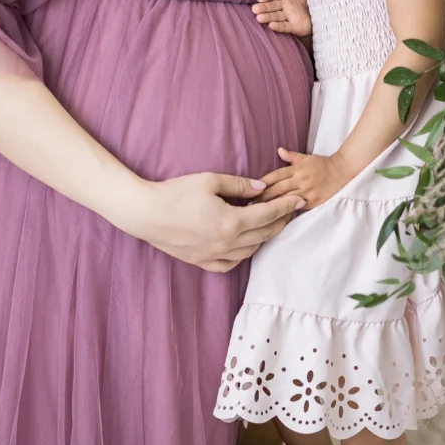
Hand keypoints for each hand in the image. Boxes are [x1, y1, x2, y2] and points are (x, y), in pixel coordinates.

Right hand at [126, 172, 305, 271]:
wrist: (145, 214)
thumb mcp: (209, 181)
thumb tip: (261, 188)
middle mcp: (226, 243)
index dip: (286, 207)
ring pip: (250, 250)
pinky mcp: (201, 262)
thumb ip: (239, 185)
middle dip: (281, 221)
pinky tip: (244, 243)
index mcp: (231, 222)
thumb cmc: (175, 193)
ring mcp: (214, 255)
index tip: (299, 200)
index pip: (269, 215)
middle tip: (290, 210)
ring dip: (263, 237)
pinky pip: (230, 263)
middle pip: (264, 234)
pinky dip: (242, 254)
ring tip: (269, 223)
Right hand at [252, 0, 311, 35]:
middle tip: (255, 9)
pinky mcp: (293, 26)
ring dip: (268, 17)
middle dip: (264, 7)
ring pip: (276, 16)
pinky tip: (271, 26)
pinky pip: (285, 26)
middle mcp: (284, 4)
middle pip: (272, 5)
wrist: (316, 11)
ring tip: (259, 18)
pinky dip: (279, 26)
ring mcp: (287, 16)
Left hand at [260, 147, 353, 210]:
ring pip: (286, 200)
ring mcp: (307, 191)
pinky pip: (298, 208)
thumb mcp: (306, 157)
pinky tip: (277, 218)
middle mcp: (300, 179)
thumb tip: (279, 150)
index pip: (275, 176)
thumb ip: (291, 156)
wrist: (341, 171)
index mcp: (296, 169)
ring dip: (272, 206)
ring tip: (259, 212)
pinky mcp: (313, 201)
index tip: (251, 190)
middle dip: (263, 197)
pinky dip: (287, 212)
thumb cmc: (322, 164)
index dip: (262, 183)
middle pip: (277, 189)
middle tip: (249, 204)